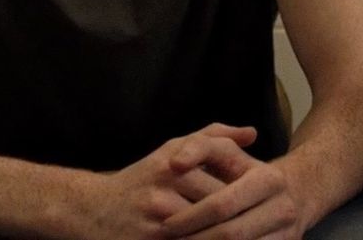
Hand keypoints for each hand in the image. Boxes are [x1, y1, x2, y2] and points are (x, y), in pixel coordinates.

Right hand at [78, 124, 256, 239]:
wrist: (97, 210)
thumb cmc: (144, 178)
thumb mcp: (174, 149)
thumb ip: (213, 137)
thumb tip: (252, 133)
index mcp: (175, 159)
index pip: (225, 173)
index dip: (248, 190)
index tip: (264, 199)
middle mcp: (165, 183)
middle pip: (220, 203)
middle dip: (243, 216)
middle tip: (265, 222)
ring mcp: (159, 214)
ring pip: (210, 229)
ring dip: (231, 235)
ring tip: (250, 236)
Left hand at [162, 145, 302, 239]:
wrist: (293, 192)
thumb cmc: (245, 169)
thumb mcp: (226, 150)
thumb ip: (198, 146)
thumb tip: (174, 163)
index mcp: (267, 179)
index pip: (222, 204)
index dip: (191, 216)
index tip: (165, 223)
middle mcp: (282, 208)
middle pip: (231, 234)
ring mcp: (287, 233)